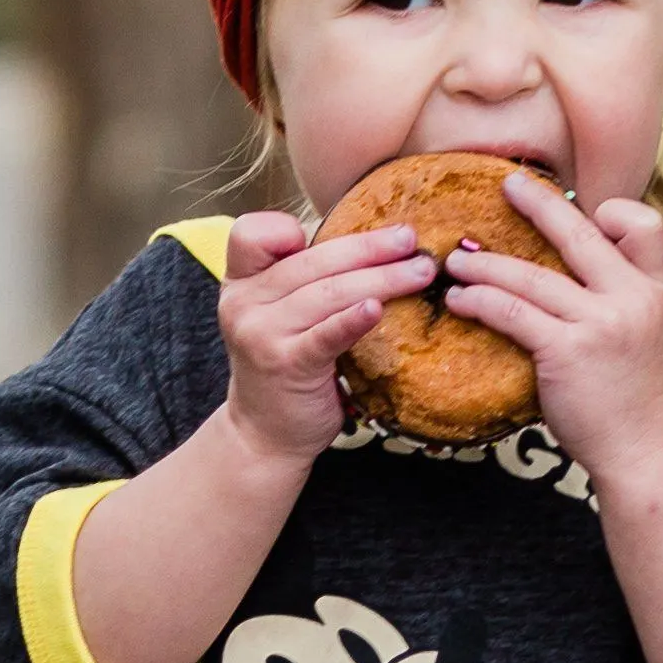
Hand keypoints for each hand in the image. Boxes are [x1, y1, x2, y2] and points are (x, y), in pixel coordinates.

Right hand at [217, 207, 431, 466]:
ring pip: (328, 293)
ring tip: (420, 273)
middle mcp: (244, 303)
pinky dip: (353, 319)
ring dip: (381, 279)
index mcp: (241, 282)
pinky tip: (378, 308)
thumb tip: (378, 242)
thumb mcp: (278, 315)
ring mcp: (262, 334)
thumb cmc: (285, 366)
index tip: (335, 232)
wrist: (264, 435)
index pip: (252, 234)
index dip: (286, 227)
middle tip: (411, 240)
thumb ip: (304, 281)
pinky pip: (326, 335)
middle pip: (312, 261)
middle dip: (369, 247)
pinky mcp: (287, 365)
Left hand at [439, 178, 662, 485]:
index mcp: (653, 290)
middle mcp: (632, 298)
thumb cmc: (631, 394)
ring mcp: (600, 323)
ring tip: (455, 262)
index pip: (644, 226)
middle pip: (579, 235)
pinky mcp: (567, 350)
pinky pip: (511, 312)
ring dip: (486, 264)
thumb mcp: (642, 332)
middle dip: (538, 204)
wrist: (641, 449)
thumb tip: (565, 269)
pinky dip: (478, 301)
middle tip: (506, 185)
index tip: (584, 212)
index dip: (613, 212)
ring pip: (531, 276)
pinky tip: (459, 301)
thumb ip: (615, 296)